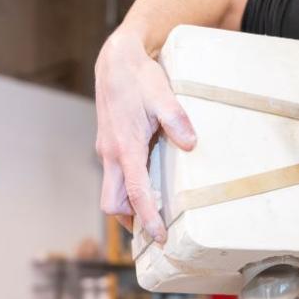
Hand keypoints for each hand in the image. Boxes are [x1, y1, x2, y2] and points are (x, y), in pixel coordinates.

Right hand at [94, 29, 196, 241]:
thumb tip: (191, 144)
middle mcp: (111, 154)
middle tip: (154, 229)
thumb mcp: (162, 95)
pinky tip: (148, 183)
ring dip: (128, 205)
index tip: (159, 237)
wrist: (115, 61)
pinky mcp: (109, 146)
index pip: (134, 193)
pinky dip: (128, 188)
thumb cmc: (139, 78)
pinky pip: (115, 177)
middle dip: (130, 220)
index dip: (147, 218)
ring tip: (154, 212)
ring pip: (112, 192)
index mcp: (124, 148)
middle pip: (112, 203)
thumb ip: (176, 120)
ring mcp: (107, 151)